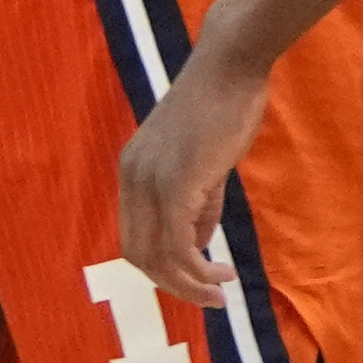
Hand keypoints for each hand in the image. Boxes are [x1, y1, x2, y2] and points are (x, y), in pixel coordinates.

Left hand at [119, 48, 269, 305]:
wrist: (230, 67)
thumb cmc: (224, 107)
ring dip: (189, 284)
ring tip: (221, 291)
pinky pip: (177, 245)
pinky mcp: (175, 185)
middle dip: (173, 284)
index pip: (133, 235)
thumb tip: (197, 246)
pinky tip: (222, 273)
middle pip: (137, 254)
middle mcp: (132, 178)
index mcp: (132, 171)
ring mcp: (150, 181)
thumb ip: (199, 205)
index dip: (161, 266)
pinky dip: (197, 271)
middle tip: (209, 295)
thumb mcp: (205, 164)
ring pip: (156, 257)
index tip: (196, 278)